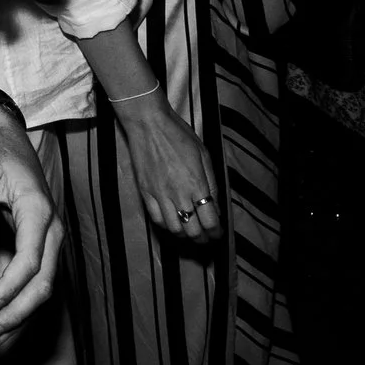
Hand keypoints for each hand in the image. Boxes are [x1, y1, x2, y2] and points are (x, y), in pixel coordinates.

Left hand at [0, 106, 62, 338]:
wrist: (7, 141)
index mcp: (39, 213)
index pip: (31, 260)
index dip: (10, 287)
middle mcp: (50, 230)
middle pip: (43, 282)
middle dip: (18, 311)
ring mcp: (46, 241)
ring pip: (42, 287)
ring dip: (20, 313)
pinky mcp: (37, 247)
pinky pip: (33, 281)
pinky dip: (18, 302)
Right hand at [110, 91, 221, 242]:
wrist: (148, 126)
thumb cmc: (179, 136)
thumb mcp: (204, 155)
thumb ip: (211, 183)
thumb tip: (216, 205)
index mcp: (197, 184)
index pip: (210, 220)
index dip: (216, 232)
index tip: (218, 233)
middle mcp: (178, 194)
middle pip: (193, 230)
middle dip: (203, 238)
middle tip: (207, 238)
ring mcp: (159, 195)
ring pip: (174, 229)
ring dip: (185, 235)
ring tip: (190, 233)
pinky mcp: (145, 193)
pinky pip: (156, 219)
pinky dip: (167, 226)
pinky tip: (173, 222)